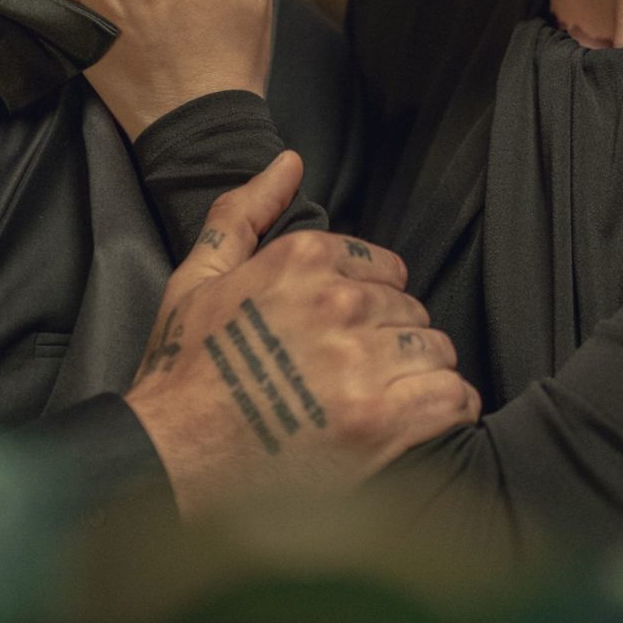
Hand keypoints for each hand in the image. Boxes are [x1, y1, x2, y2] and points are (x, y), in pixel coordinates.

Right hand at [119, 150, 480, 512]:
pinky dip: (446, 408)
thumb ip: (244, 212)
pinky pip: (452, 398)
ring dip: (420, 374)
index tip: (347, 333)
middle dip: (391, 339)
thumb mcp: (197, 278)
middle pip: (411, 310)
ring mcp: (361, 363)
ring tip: (384, 398)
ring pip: (436, 350)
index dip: (370, 302)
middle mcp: (338, 302)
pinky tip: (419, 419)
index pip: (386, 268)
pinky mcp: (380, 423)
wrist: (169, 460)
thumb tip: (289, 162)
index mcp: (303, 259)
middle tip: (357, 374)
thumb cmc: (183, 372)